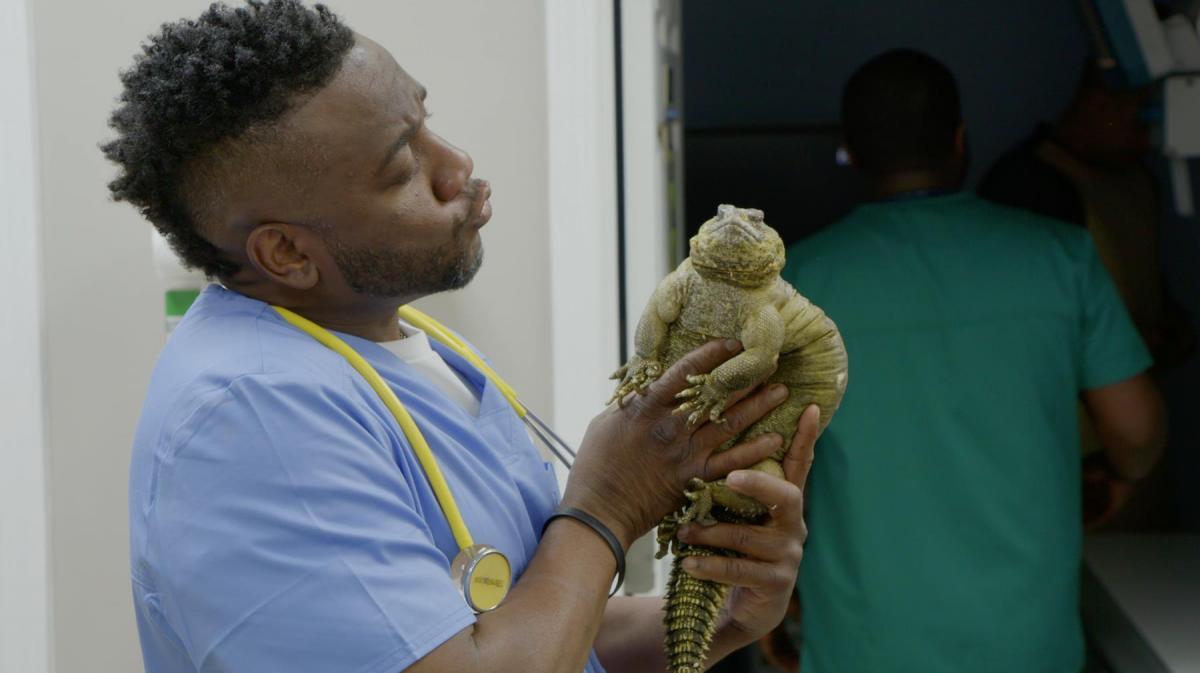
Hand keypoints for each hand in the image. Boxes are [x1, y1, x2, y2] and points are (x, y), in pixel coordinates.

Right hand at [562, 340, 790, 549]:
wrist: (599, 512)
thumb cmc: (594, 466)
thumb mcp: (604, 422)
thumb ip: (631, 403)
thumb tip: (646, 384)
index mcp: (647, 407)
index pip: (686, 371)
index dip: (713, 354)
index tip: (734, 342)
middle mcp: (671, 426)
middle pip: (716, 394)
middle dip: (744, 376)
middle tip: (770, 361)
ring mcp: (685, 453)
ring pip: (730, 423)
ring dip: (758, 406)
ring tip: (781, 391)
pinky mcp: (693, 478)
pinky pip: (731, 462)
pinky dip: (755, 450)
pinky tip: (776, 439)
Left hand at [673, 404, 817, 651]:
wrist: (744, 607)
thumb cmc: (734, 548)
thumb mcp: (736, 514)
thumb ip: (732, 486)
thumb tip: (706, 438)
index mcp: (784, 502)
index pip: (799, 463)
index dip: (806, 436)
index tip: (810, 406)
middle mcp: (793, 524)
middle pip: (787, 496)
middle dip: (759, 484)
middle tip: (730, 477)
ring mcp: (788, 555)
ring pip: (749, 536)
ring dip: (712, 532)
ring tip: (684, 528)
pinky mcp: (776, 583)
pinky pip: (739, 570)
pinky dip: (710, 565)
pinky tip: (688, 563)